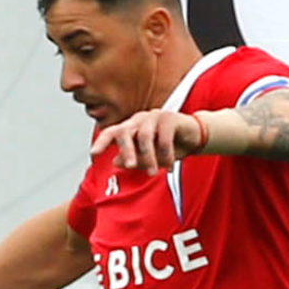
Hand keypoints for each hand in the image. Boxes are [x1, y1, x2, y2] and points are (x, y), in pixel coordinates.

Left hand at [90, 109, 204, 175]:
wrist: (194, 138)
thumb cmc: (169, 147)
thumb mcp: (150, 158)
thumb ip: (134, 159)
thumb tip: (115, 161)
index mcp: (131, 127)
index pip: (112, 132)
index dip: (101, 142)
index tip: (93, 154)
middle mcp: (139, 119)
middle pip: (125, 132)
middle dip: (126, 150)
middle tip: (130, 167)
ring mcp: (154, 116)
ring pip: (145, 137)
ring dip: (148, 157)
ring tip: (153, 172)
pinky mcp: (169, 117)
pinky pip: (164, 137)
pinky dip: (166, 153)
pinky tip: (170, 165)